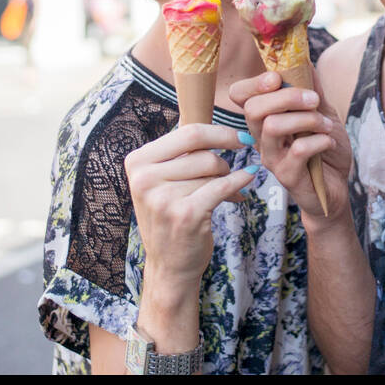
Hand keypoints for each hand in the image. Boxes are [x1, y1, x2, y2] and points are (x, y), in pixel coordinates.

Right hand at [124, 124, 256, 289]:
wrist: (170, 266)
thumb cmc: (171, 216)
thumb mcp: (162, 181)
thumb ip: (179, 152)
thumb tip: (209, 118)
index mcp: (137, 162)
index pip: (187, 132)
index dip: (219, 131)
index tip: (239, 136)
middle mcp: (144, 178)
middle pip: (202, 150)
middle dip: (225, 155)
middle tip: (238, 159)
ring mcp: (163, 198)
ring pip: (213, 169)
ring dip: (228, 176)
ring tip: (229, 188)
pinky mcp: (185, 214)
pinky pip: (222, 187)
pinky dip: (240, 182)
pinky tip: (248, 181)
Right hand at [228, 70, 352, 222]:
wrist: (335, 188)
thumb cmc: (324, 150)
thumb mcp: (322, 112)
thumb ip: (312, 88)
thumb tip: (304, 58)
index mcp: (266, 118)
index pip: (240, 96)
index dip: (254, 83)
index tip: (278, 77)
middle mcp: (261, 137)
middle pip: (253, 109)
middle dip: (287, 97)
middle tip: (314, 100)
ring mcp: (272, 158)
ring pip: (272, 127)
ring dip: (306, 119)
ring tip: (326, 124)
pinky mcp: (287, 176)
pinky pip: (297, 150)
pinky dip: (319, 140)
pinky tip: (329, 142)